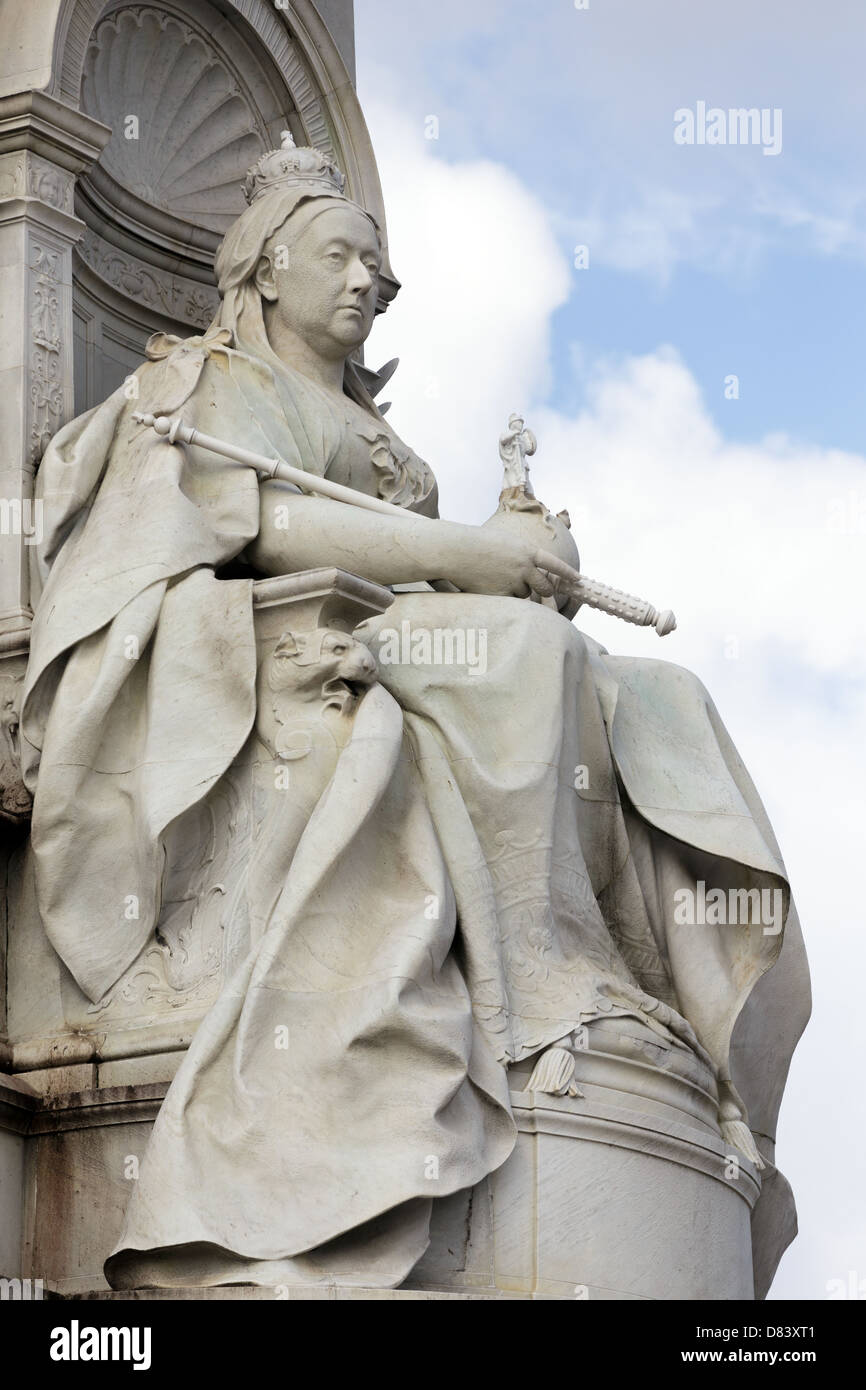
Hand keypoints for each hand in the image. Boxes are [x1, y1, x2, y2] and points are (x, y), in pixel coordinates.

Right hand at [446, 530, 576, 600]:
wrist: (457, 549)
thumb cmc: (478, 543)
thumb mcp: (506, 542)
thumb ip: (522, 555)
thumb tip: (533, 569)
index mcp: (528, 551)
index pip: (554, 564)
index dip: (567, 573)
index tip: (578, 580)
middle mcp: (525, 567)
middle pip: (545, 587)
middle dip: (543, 590)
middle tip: (537, 589)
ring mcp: (513, 582)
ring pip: (524, 595)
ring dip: (515, 590)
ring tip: (496, 577)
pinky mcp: (501, 595)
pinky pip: (508, 602)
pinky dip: (501, 597)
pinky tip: (488, 585)